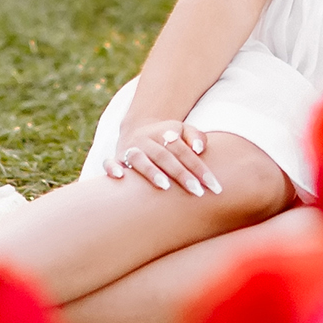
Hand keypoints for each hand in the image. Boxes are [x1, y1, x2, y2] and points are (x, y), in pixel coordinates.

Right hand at [105, 118, 220, 195]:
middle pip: (165, 156)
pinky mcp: (116, 158)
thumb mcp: (184, 131)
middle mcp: (147, 140)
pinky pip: (109, 162)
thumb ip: (196, 136)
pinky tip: (120, 177)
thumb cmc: (168, 138)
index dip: (199, 167)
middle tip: (197, 191)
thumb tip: (199, 148)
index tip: (213, 186)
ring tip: (165, 185)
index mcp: (166, 133)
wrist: (137, 131)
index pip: (184, 150)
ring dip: (150, 171)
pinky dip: (112, 167)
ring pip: (138, 159)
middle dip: (181, 174)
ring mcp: (130, 149)